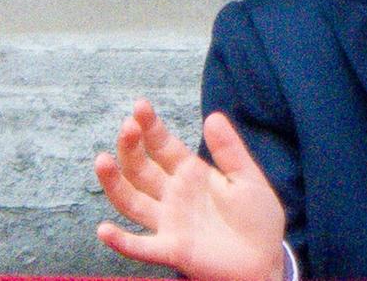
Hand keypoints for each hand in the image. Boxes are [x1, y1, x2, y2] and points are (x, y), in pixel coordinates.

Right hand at [95, 102, 289, 280]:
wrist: (264, 260)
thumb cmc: (256, 219)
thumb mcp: (247, 178)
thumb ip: (230, 151)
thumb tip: (212, 116)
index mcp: (190, 174)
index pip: (163, 146)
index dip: (150, 127)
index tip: (140, 106)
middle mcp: (173, 195)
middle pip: (141, 169)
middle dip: (131, 147)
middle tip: (128, 126)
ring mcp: (169, 222)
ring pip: (132, 201)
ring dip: (114, 183)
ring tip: (101, 161)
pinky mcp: (172, 250)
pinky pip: (141, 246)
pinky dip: (122, 241)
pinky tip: (104, 231)